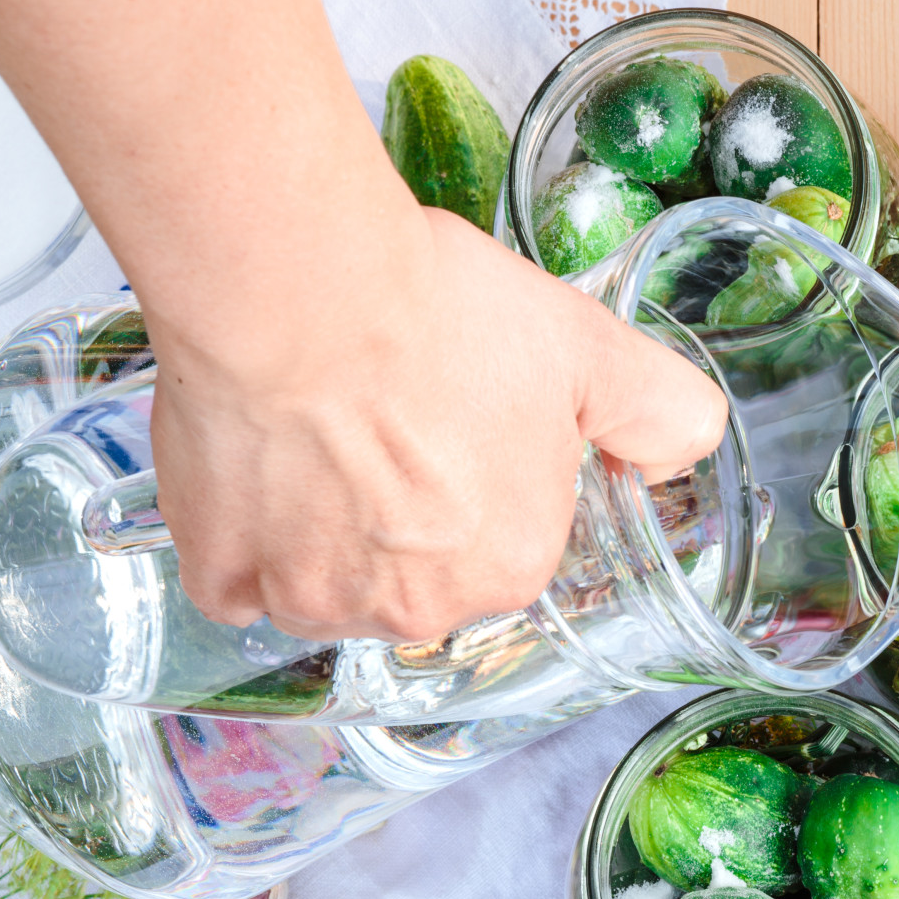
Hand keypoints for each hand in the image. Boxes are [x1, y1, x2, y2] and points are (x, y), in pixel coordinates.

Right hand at [147, 201, 727, 643]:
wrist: (302, 289)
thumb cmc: (444, 314)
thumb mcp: (593, 348)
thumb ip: (662, 413)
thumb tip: (677, 455)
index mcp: (512, 565)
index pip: (504, 536)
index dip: (480, 469)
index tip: (452, 411)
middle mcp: (417, 608)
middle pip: (415, 569)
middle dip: (403, 510)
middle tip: (382, 413)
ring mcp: (313, 599)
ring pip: (326, 579)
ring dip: (322, 525)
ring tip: (317, 425)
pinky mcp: (221, 574)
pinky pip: (237, 574)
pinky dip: (242, 532)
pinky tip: (257, 461)